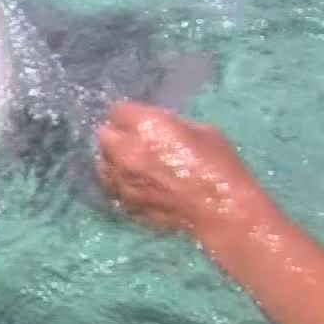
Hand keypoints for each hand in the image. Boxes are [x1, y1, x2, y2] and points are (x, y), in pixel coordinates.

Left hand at [94, 101, 271, 235]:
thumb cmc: (220, 167)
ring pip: (102, 161)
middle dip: (117, 134)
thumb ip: (169, 124)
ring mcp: (121, 179)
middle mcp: (125, 152)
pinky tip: (135, 181)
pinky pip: (111, 184)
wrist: (222, 213)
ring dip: (114, 158)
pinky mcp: (123, 201)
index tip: (139, 119)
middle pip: (104, 135)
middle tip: (135, 140)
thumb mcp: (201, 130)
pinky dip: (118, 180)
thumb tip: (155, 126)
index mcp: (146, 128)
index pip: (118, 110)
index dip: (129, 114)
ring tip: (133, 162)